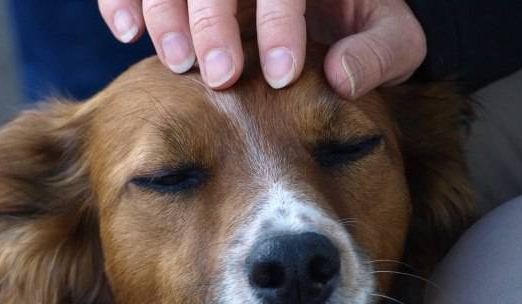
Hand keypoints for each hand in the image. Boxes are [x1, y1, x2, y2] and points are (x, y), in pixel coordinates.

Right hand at [98, 0, 425, 97]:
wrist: (332, 8)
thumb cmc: (362, 25)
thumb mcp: (394, 37)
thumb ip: (380, 52)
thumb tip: (340, 77)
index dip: (281, 24)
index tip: (280, 77)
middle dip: (214, 21)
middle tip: (218, 76)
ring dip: (166, 12)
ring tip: (174, 63)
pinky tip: (126, 31)